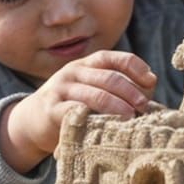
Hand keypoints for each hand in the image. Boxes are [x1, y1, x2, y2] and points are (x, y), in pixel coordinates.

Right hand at [1, 50, 156, 171]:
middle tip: (144, 106)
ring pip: (94, 94)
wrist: (32, 121)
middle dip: (130, 91)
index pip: (113, 58)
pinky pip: (75, 112)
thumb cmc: (73, 106)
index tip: (151, 81)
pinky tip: (106, 126)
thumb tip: (151, 82)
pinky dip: (92, 118)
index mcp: (87, 64)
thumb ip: (119, 86)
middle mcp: (74, 72)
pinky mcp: (52, 110)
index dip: (134, 67)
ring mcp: (62, 89)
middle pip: (108, 77)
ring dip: (116, 106)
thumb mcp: (93, 89)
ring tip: (131, 117)